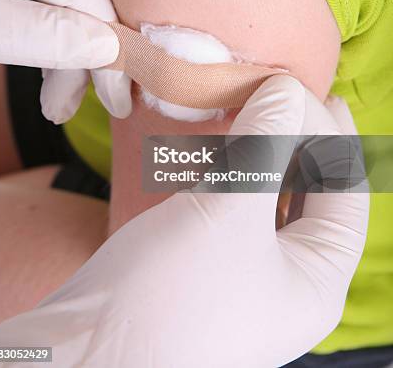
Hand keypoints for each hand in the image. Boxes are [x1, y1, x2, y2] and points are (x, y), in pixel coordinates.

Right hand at [0, 77, 368, 366]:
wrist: (85, 352)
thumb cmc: (171, 294)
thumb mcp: (231, 212)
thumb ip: (266, 144)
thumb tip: (284, 88)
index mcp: (316, 278)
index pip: (344, 190)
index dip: (330, 133)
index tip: (306, 88)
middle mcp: (286, 277)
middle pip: (307, 189)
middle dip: (292, 137)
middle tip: (271, 92)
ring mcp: (244, 271)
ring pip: (266, 194)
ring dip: (257, 148)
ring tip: (245, 106)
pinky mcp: (204, 262)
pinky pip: (230, 204)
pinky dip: (227, 168)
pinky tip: (214, 142)